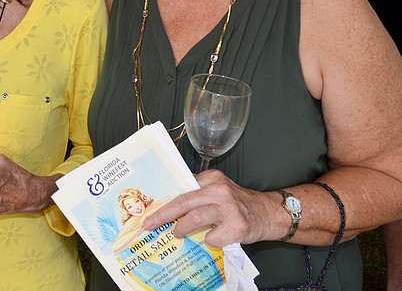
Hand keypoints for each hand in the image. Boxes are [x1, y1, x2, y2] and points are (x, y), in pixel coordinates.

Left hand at [140, 169, 280, 246]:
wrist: (269, 213)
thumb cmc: (238, 203)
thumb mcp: (218, 189)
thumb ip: (198, 192)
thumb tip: (169, 203)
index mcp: (212, 178)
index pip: (182, 187)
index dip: (165, 199)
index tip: (150, 208)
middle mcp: (219, 190)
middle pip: (184, 201)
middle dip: (163, 214)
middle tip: (150, 224)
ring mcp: (229, 209)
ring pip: (196, 218)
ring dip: (182, 228)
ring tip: (176, 233)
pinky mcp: (237, 227)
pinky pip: (213, 237)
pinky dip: (208, 240)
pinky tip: (213, 238)